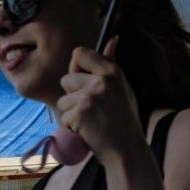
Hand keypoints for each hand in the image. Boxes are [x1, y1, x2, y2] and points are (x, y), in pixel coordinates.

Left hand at [55, 37, 141, 164]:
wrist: (126, 150)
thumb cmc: (124, 119)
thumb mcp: (123, 88)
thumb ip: (112, 64)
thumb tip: (112, 38)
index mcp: (112, 72)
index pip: (79, 53)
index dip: (76, 67)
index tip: (82, 81)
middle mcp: (101, 81)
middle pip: (66, 78)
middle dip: (72, 95)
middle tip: (91, 109)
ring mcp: (89, 97)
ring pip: (62, 100)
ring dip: (71, 113)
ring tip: (91, 121)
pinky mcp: (79, 114)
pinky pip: (63, 116)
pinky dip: (71, 126)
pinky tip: (88, 131)